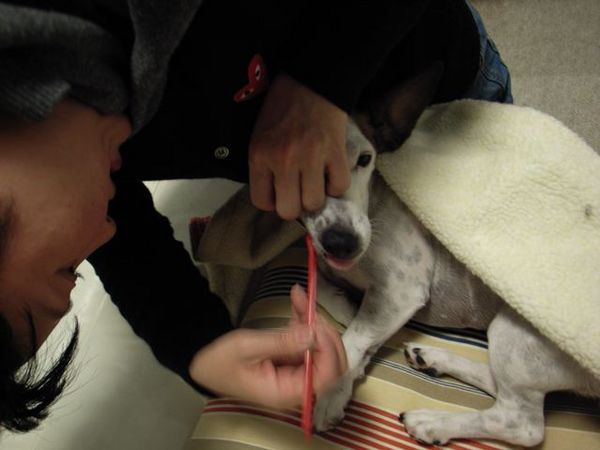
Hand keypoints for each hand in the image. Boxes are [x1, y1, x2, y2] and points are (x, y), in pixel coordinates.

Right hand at [189, 284, 346, 407]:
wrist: (204, 363)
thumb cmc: (219, 361)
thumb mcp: (247, 347)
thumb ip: (282, 342)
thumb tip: (314, 334)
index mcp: (285, 392)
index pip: (325, 376)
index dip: (328, 349)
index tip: (316, 323)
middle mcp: (296, 387)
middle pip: (331, 363)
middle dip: (325, 332)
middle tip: (308, 306)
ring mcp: (296, 374)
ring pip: (322, 348)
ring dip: (315, 321)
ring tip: (299, 297)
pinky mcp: (292, 362)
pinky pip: (309, 342)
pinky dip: (306, 322)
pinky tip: (297, 301)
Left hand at [249, 73, 349, 219]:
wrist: (312, 81)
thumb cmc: (282, 110)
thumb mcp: (260, 137)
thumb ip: (264, 168)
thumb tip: (277, 199)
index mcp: (260, 155)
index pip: (262, 202)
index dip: (273, 202)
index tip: (279, 192)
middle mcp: (283, 160)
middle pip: (289, 210)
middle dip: (295, 205)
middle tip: (298, 191)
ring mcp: (311, 157)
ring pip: (314, 203)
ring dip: (316, 196)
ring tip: (315, 182)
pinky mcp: (336, 153)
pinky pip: (339, 187)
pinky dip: (335, 184)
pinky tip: (329, 172)